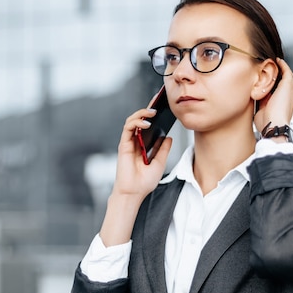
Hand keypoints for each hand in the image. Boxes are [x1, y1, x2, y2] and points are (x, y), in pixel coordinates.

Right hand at [99, 94, 172, 246]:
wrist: (134, 193)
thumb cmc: (144, 182)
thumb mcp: (160, 163)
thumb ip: (163, 149)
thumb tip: (168, 137)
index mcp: (144, 145)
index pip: (149, 126)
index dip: (154, 115)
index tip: (164, 105)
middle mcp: (135, 142)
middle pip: (140, 120)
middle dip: (148, 108)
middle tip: (158, 100)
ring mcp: (128, 142)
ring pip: (132, 121)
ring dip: (142, 113)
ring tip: (152, 111)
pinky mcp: (123, 145)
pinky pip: (128, 128)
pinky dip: (136, 123)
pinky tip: (146, 123)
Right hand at [254, 58, 292, 133]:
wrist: (272, 122)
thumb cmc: (282, 106)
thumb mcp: (288, 84)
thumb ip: (286, 73)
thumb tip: (282, 64)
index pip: (292, 76)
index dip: (286, 68)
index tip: (278, 61)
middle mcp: (285, 96)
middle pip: (281, 81)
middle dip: (276, 75)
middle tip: (269, 68)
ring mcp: (275, 101)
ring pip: (271, 88)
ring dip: (267, 82)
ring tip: (262, 75)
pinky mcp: (264, 106)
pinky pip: (261, 95)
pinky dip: (259, 90)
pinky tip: (256, 85)